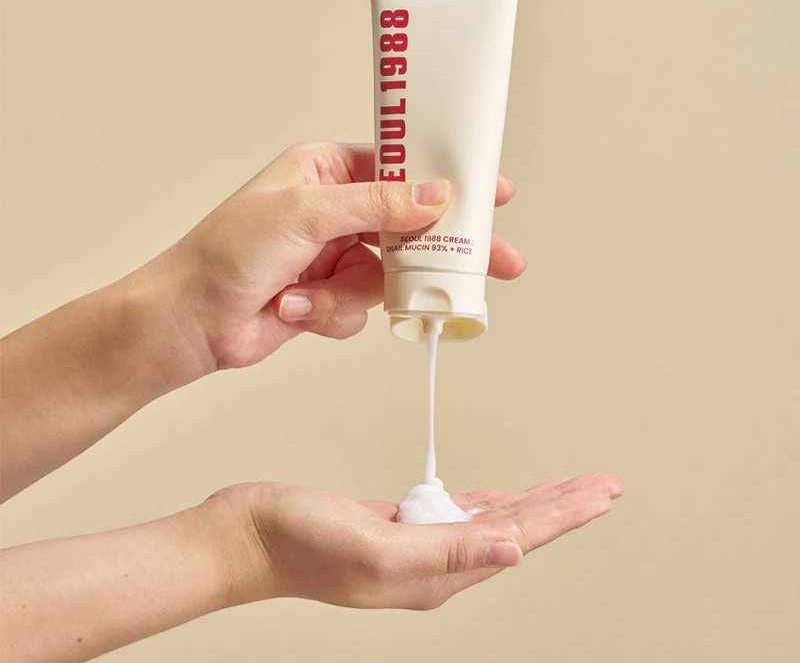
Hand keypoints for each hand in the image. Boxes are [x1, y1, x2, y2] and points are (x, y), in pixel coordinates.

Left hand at [159, 142, 525, 371]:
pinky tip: (292, 309)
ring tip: (307, 295)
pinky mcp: (329, 295)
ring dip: (350, 294)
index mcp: (327, 171)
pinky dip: (331, 313)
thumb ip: (375, 205)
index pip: (403, 169)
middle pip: (410, 227)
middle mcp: (335, 210)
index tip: (492, 192)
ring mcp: (334, 255)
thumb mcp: (306, 214)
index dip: (448, 181)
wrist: (191, 321)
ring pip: (388, 277)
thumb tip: (433, 196)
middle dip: (439, 252)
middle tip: (495, 264)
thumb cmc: (227, 252)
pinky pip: (363, 309)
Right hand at [209, 473, 622, 610]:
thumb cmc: (301, 542)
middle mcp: (435, 564)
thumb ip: (446, 551)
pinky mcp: (397, 525)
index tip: (602, 492)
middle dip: (563, 505)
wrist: (250, 533)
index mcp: (438, 573)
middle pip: (516, 528)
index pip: (520, 537)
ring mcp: (416, 545)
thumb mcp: (376, 549)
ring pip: (491, 519)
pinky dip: (488, 500)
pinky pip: (457, 511)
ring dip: (533, 500)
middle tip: (604, 485)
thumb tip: (512, 551)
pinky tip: (502, 497)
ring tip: (567, 488)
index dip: (565, 513)